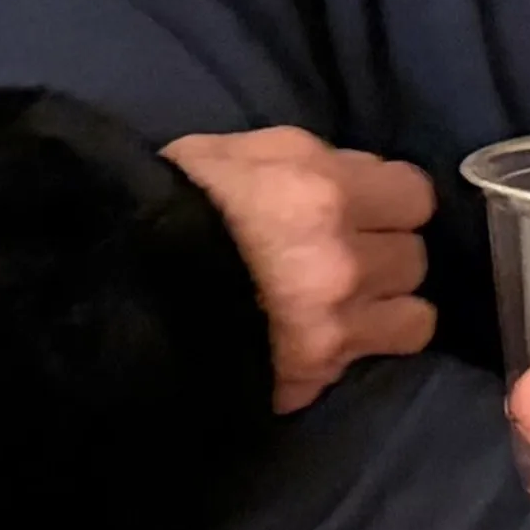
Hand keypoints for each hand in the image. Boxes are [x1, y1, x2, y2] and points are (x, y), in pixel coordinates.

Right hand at [163, 127, 436, 413]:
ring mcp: (334, 325)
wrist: (113, 291)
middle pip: (414, 258)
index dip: (391, 203)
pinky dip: (351, 354)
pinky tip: (318, 342)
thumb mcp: (233, 153)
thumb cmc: (169, 206)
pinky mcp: (314, 376)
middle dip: (384, 256)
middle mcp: (344, 260)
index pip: (416, 196)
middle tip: (344, 259)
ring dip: (382, 310)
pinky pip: (367, 363)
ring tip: (341, 306)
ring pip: (414, 318)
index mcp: (325, 192)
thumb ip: (310, 160)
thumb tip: (358, 178)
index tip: (367, 210)